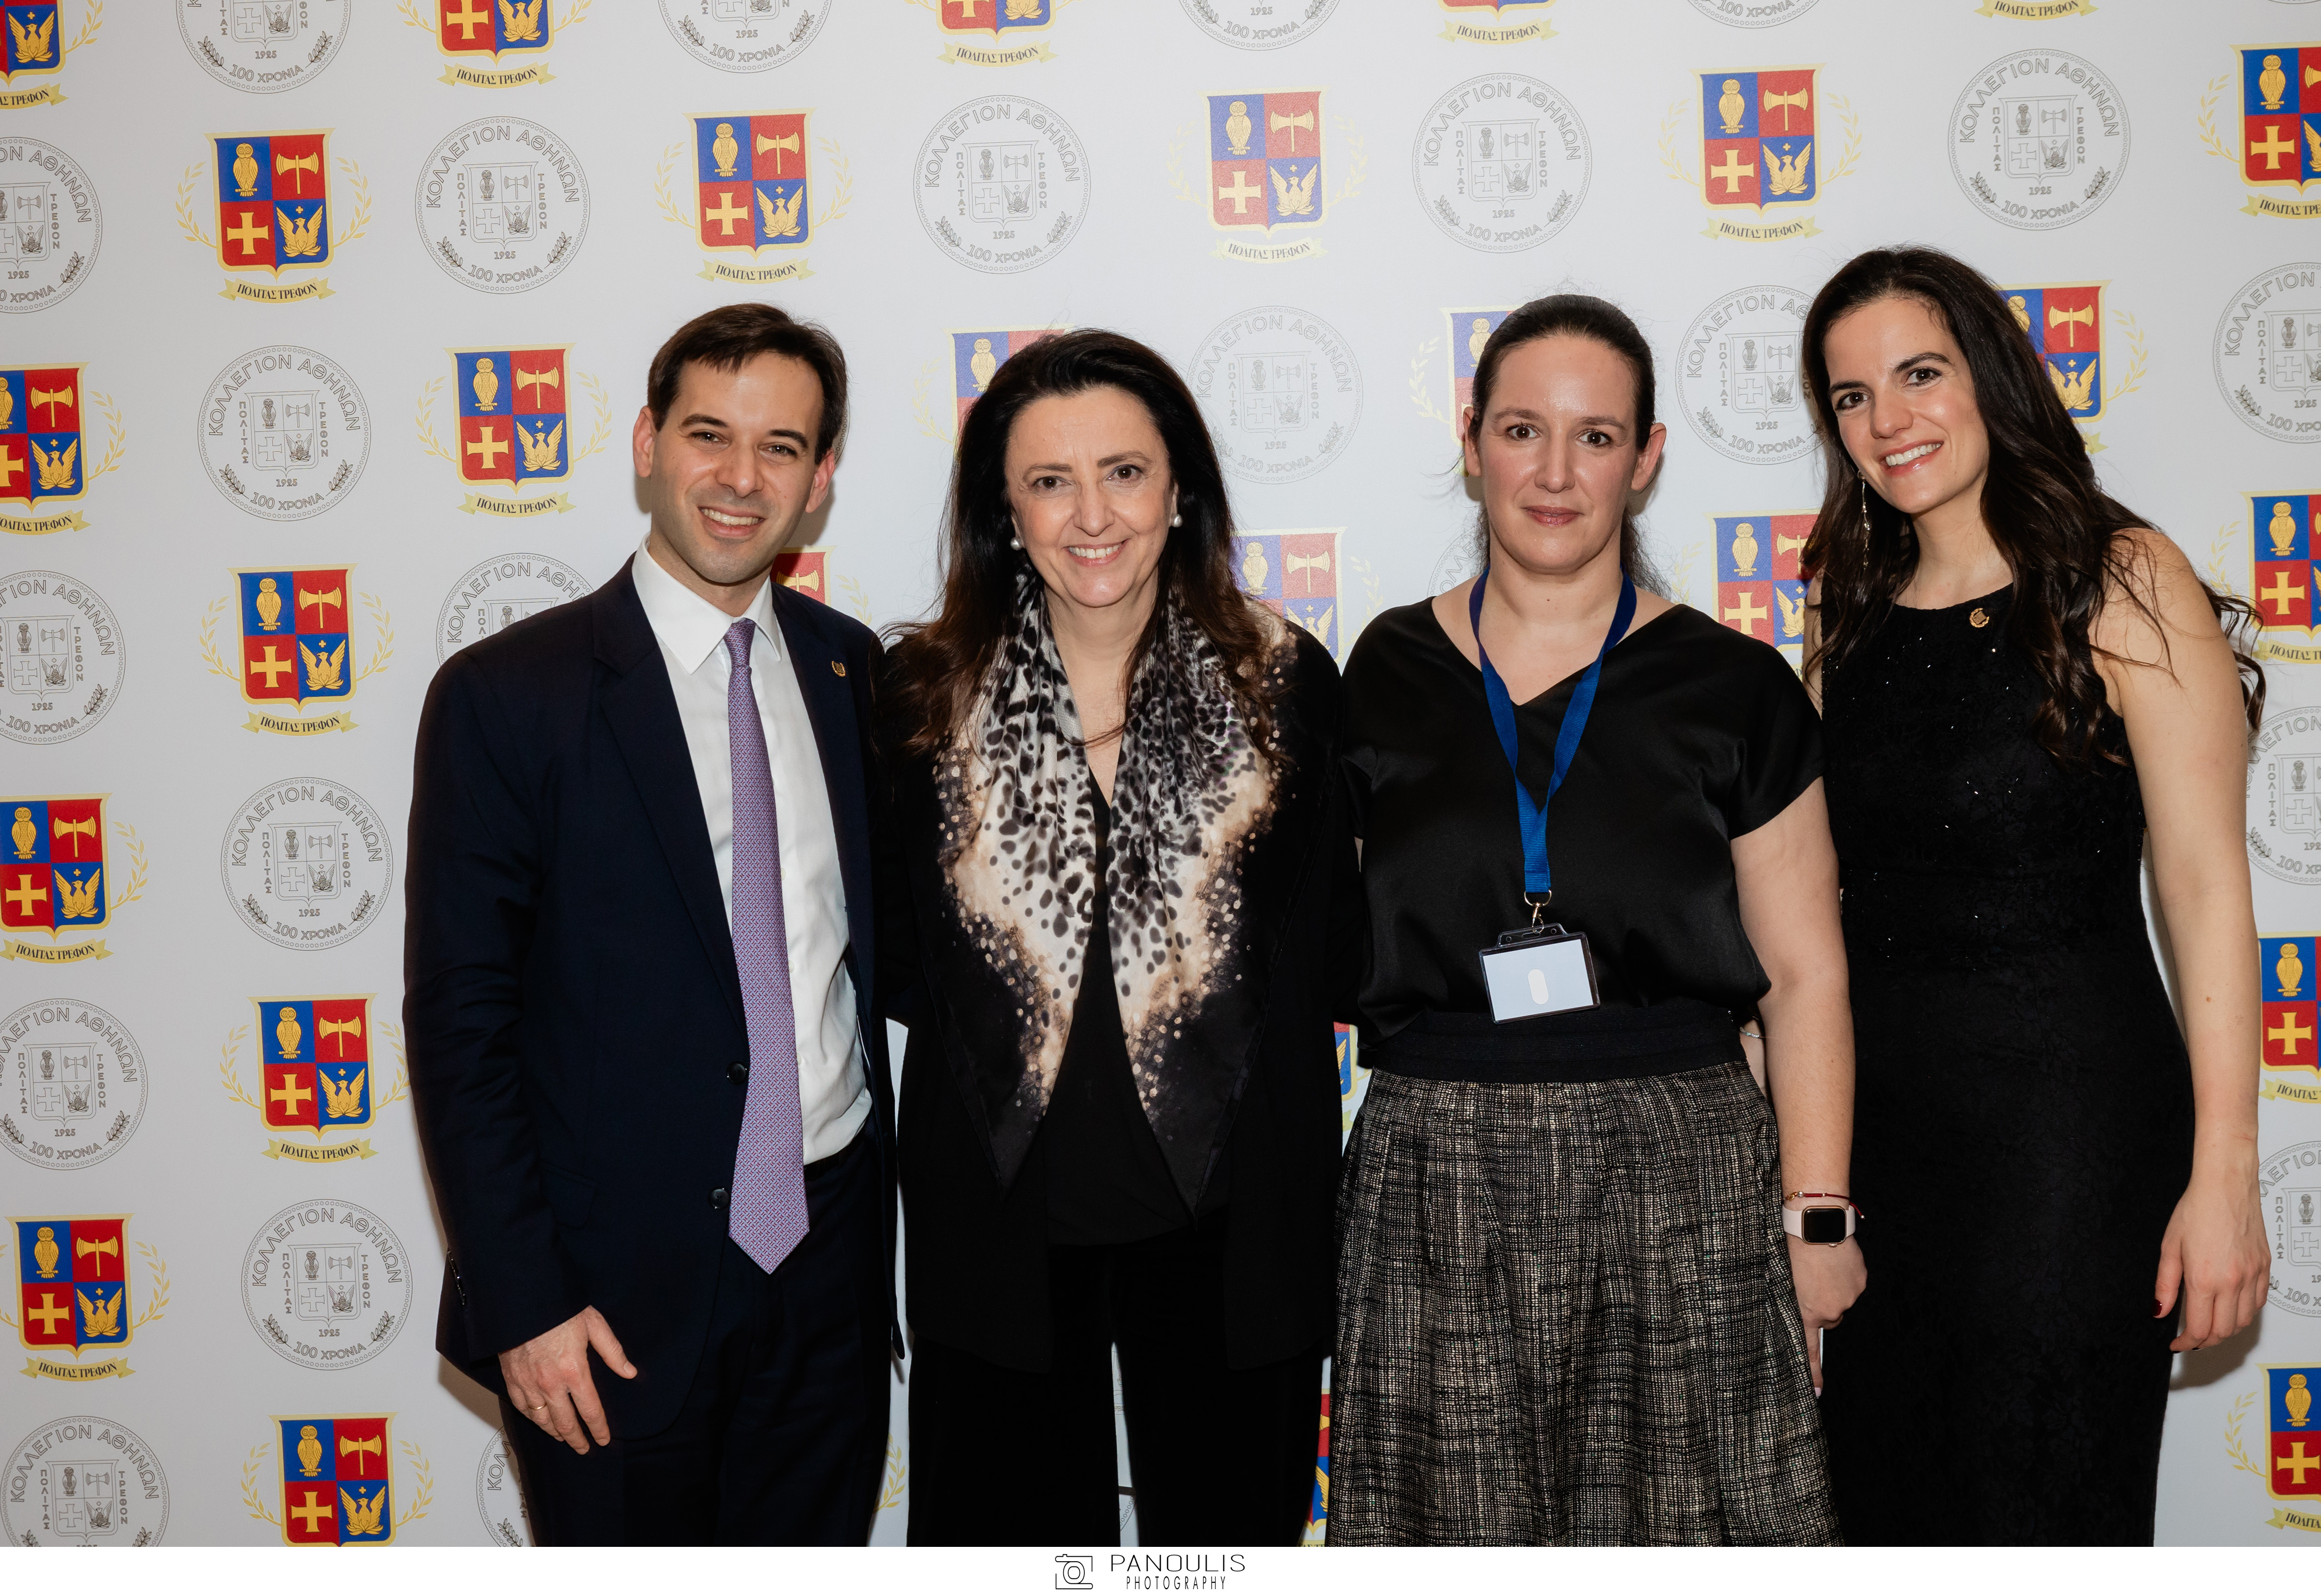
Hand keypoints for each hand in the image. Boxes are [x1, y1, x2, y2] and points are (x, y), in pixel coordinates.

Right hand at [499, 1306, 636, 1454]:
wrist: (523, 1301)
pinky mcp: (512, 1380)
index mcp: (574, 1371)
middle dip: (577, 1439)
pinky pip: (523, 1408)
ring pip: (542, 1420)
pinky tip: (540, 1421)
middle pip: (565, 1423)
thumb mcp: (594, 1325)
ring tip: (564, 1439)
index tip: (603, 1439)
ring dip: (555, 1433)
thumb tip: (629, 1372)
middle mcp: (550, 1384)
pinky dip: (533, 1419)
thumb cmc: (559, 1310)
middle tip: (584, 1448)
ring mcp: (529, 1384)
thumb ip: (613, 1352)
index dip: (598, 1428)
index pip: (590, 1410)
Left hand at [1787, 1234, 1864, 1394]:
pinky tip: (1835, 1260)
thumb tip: (1809, 1313)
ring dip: (1835, 1289)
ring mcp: (1850, 1296)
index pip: (1810, 1348)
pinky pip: (1854, 1285)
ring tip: (1823, 1266)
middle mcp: (1832, 1309)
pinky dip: (1846, 1277)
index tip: (1816, 1394)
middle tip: (1812, 1283)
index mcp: (1809, 1311)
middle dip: (1823, 1306)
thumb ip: (1799, 1303)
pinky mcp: (1861, 1282)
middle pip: (1830, 1318)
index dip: (1813, 1372)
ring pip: (1842, 1300)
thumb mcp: (1786, 1280)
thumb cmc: (1794, 1249)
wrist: (1816, 1224)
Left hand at [2155, 1169, 2268, 1351]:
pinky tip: (2230, 1307)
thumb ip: (2165, 1284)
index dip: (2186, 1343)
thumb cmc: (2195, 1210)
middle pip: (2223, 1331)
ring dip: (2226, 1330)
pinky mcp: (2265, 1267)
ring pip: (2244, 1321)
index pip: (2199, 1329)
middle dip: (2205, 1341)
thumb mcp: (2169, 1247)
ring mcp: (2252, 1276)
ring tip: (2209, 1324)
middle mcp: (2232, 1282)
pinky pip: (2259, 1302)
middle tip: (2190, 1337)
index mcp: (2205, 1279)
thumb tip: (2160, 1311)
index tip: (2176, 1343)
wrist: (2226, 1186)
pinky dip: (2245, 1312)